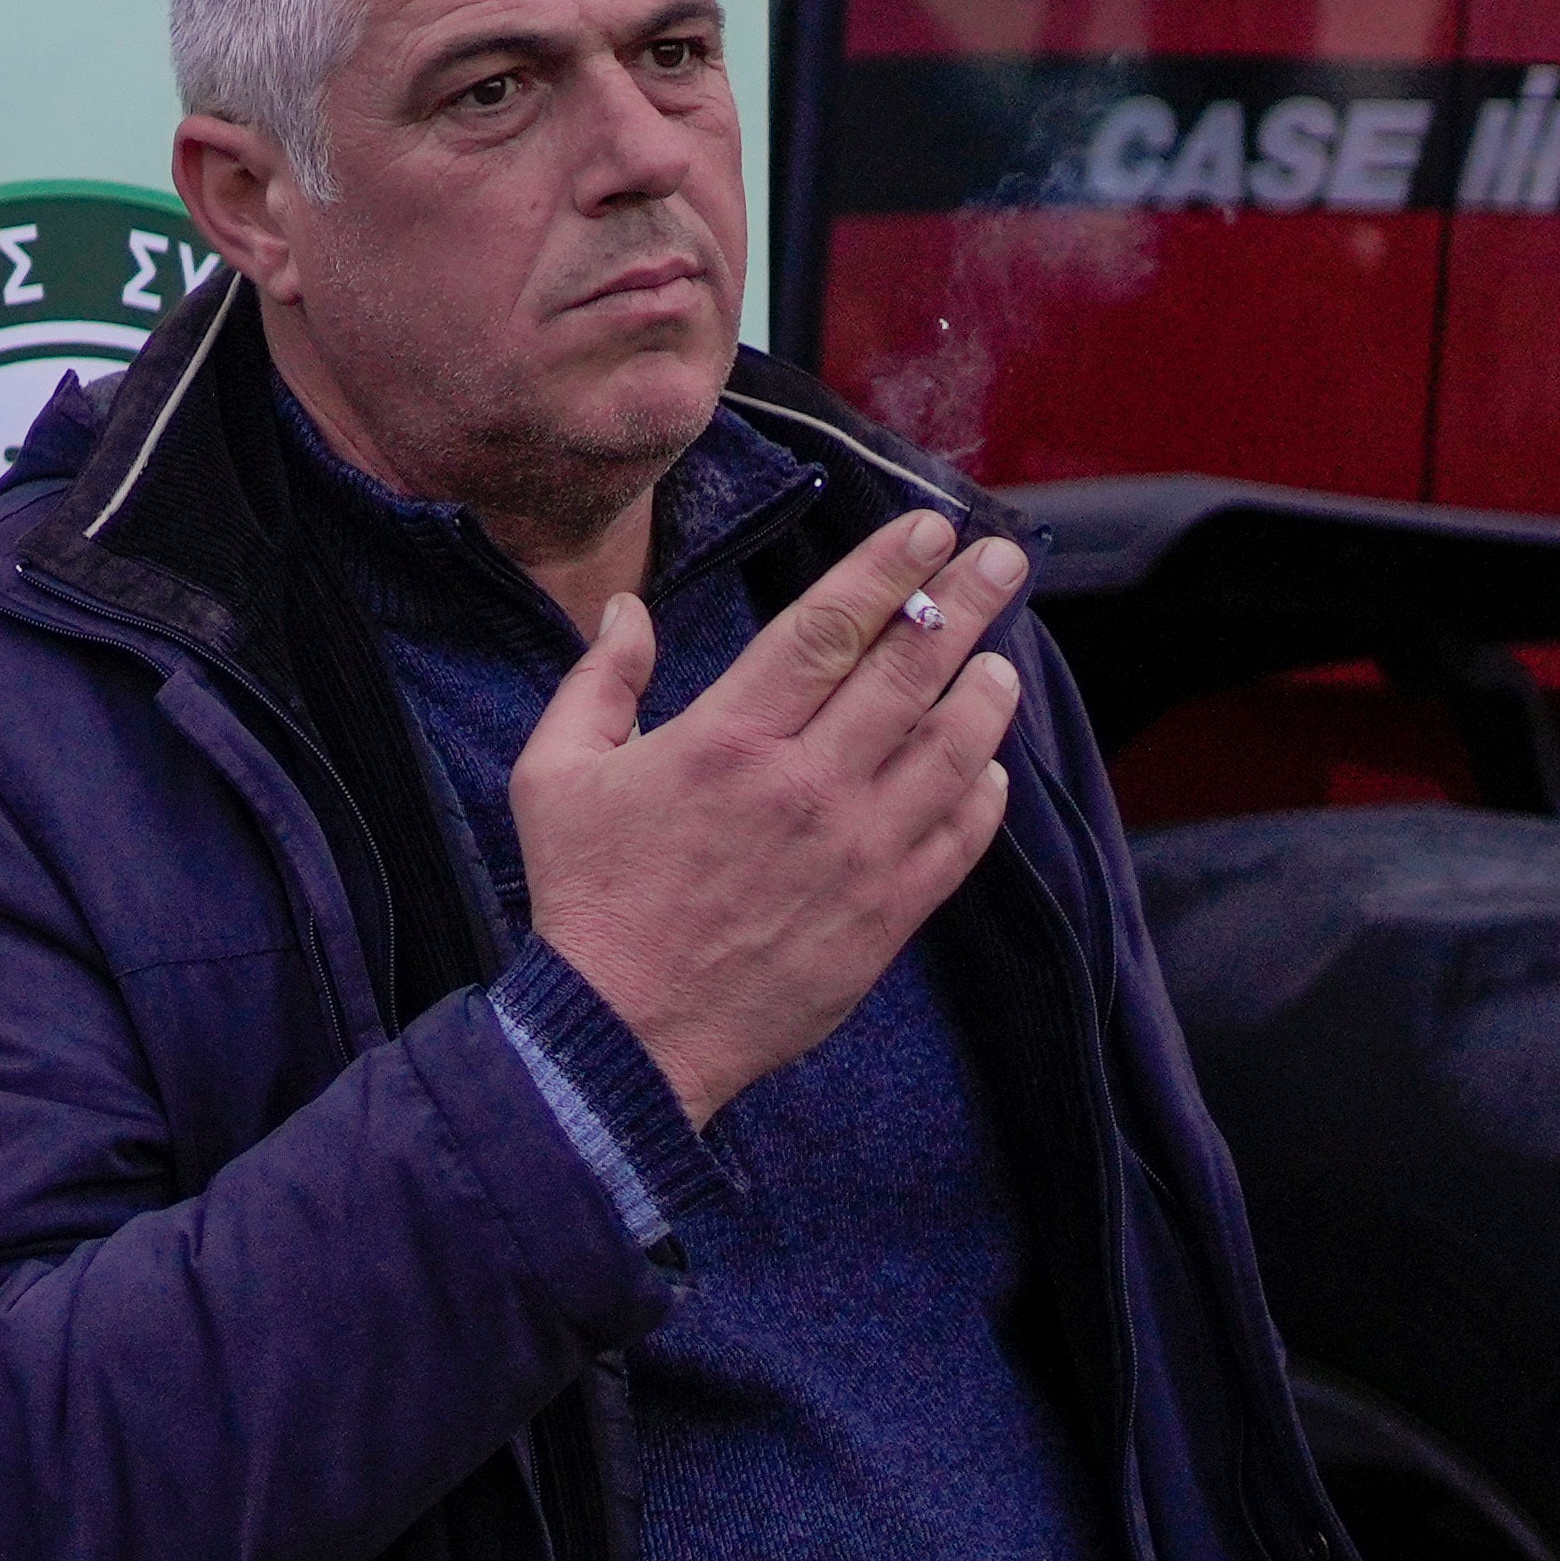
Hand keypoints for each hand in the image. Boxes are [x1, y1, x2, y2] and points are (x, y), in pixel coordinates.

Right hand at [505, 513, 1033, 1120]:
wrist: (625, 1033)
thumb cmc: (586, 898)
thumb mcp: (553, 774)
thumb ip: (598, 682)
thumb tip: (626, 612)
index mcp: (726, 739)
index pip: (830, 627)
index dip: (888, 568)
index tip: (931, 526)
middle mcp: (805, 784)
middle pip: (909, 669)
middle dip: (966, 599)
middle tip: (1005, 557)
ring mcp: (857, 851)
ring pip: (954, 747)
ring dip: (986, 690)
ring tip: (1001, 656)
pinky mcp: (886, 913)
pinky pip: (960, 836)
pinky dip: (984, 789)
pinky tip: (987, 763)